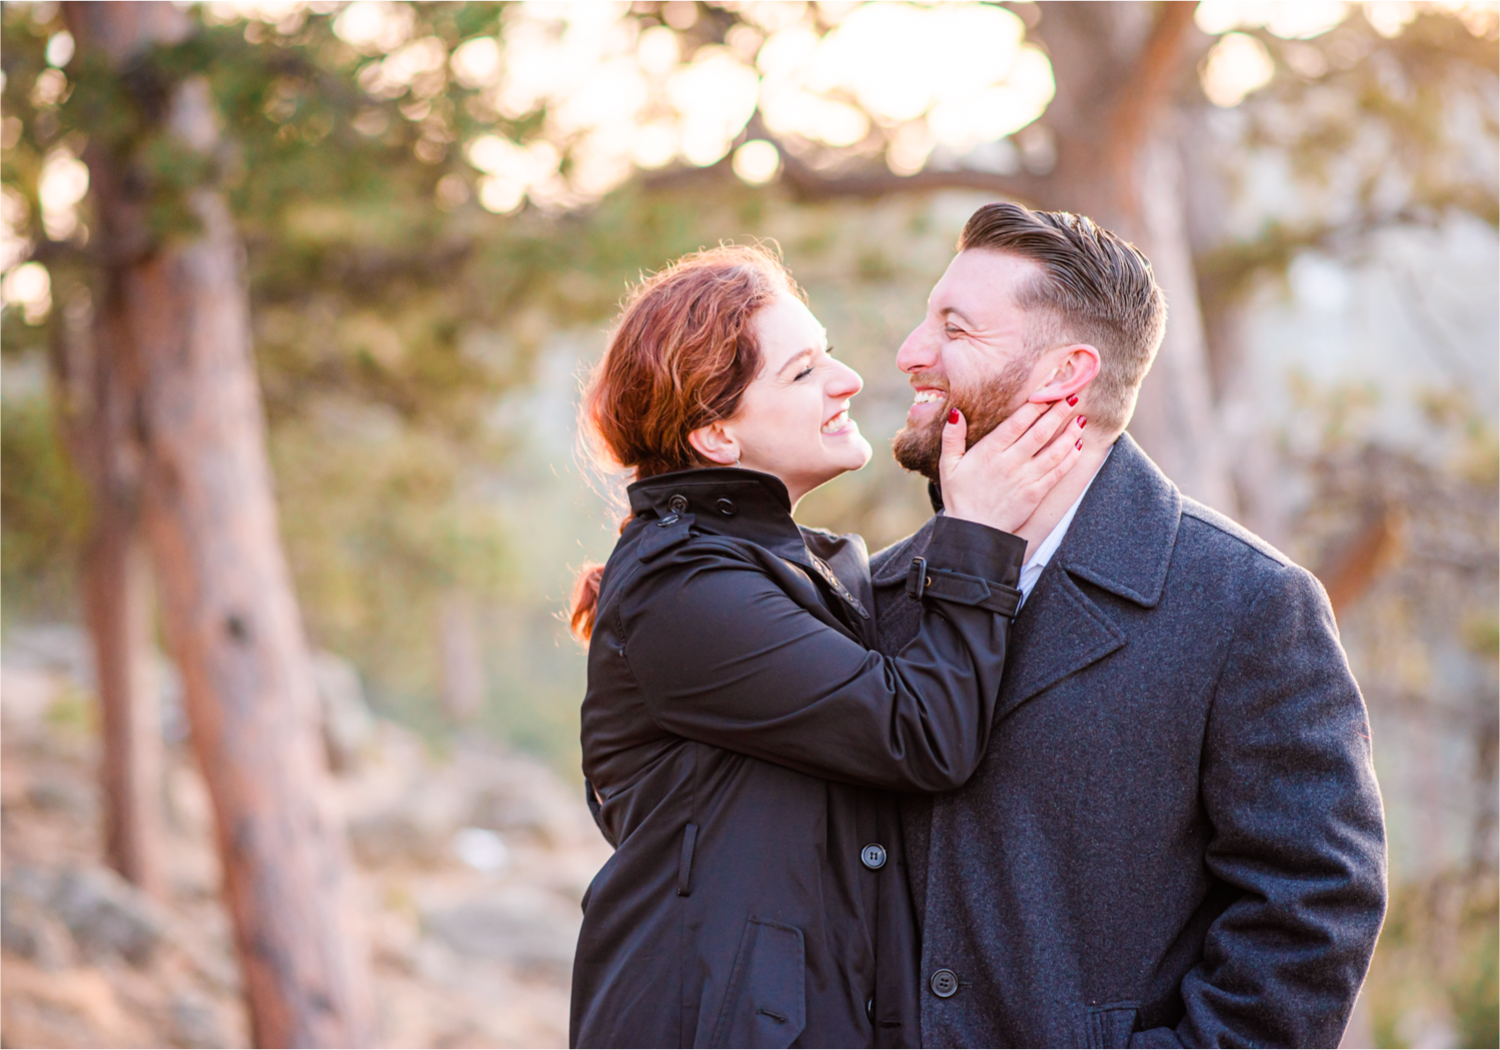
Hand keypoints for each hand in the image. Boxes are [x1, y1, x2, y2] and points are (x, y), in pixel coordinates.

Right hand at [939, 400, 1085, 534]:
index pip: (1017, 423)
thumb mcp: (948, 466)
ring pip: (1053, 451)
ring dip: (1069, 433)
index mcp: (989, 452)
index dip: (1035, 406)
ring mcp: (1025, 479)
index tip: (1048, 391)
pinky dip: (1070, 458)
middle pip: (1039, 432)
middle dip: (1058, 412)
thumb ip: (952, 438)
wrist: (972, 533)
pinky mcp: (1035, 494)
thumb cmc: (960, 498)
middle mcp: (1010, 463)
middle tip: (1072, 396)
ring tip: (1081, 418)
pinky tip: (1077, 445)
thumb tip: (956, 413)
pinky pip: (1057, 472)